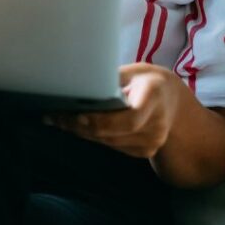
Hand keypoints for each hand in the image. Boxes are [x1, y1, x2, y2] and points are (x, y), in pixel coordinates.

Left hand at [43, 63, 182, 158]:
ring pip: (108, 142)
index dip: (102, 121)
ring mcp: (152, 143)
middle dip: (80, 125)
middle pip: (112, 133)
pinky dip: (92, 136)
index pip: (130, 118)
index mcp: (154, 97)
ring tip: (56, 119)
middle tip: (53, 116)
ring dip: (81, 132)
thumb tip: (77, 86)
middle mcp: (156, 124)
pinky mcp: (144, 152)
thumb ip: (111, 81)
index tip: (76, 114)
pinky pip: (112, 146)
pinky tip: (74, 126)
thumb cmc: (147, 80)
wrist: (172, 102)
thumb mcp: (132, 72)